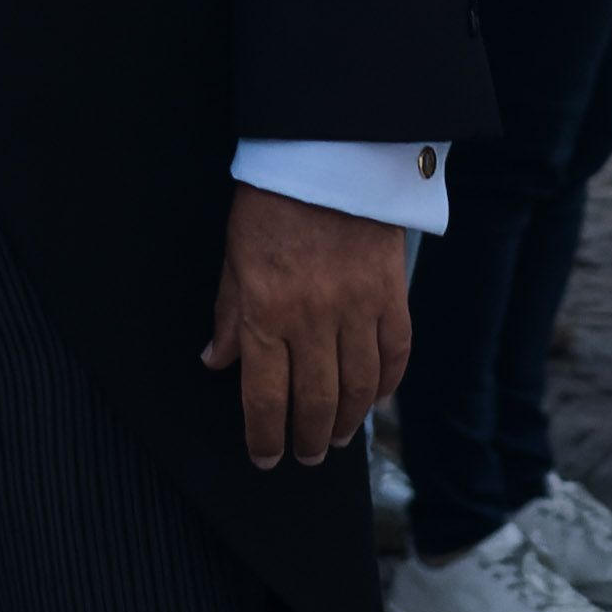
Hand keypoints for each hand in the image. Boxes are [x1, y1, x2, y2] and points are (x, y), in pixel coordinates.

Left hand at [202, 186, 410, 466]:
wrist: (328, 154)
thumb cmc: (273, 202)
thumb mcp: (235, 258)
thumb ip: (230, 315)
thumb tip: (217, 362)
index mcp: (267, 313)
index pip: (265, 397)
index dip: (265, 436)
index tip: (266, 457)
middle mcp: (313, 319)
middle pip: (316, 402)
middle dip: (309, 439)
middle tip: (308, 455)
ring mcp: (357, 308)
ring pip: (359, 387)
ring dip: (349, 421)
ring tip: (339, 437)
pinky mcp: (390, 293)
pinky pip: (394, 352)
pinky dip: (387, 383)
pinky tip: (375, 398)